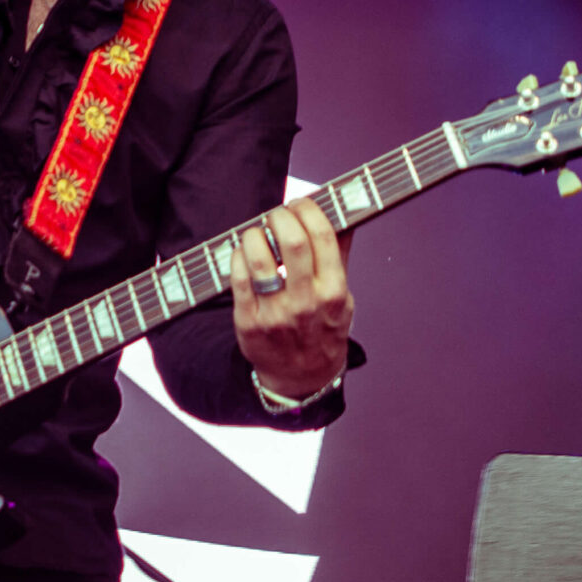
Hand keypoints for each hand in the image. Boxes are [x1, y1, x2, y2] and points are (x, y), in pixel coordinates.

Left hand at [232, 197, 353, 400]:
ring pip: (259, 258)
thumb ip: (340, 254)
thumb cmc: (323, 330)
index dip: (309, 210)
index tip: (302, 203)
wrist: (302, 378)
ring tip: (257, 233)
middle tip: (277, 214)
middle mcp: (306, 303)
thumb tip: (343, 211)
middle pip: (292, 242)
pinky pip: (237, 278)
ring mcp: (275, 314)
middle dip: (281, 216)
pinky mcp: (248, 322)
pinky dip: (238, 256)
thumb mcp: (343, 296)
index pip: (323, 236)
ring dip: (255, 234)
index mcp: (333, 292)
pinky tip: (244, 253)